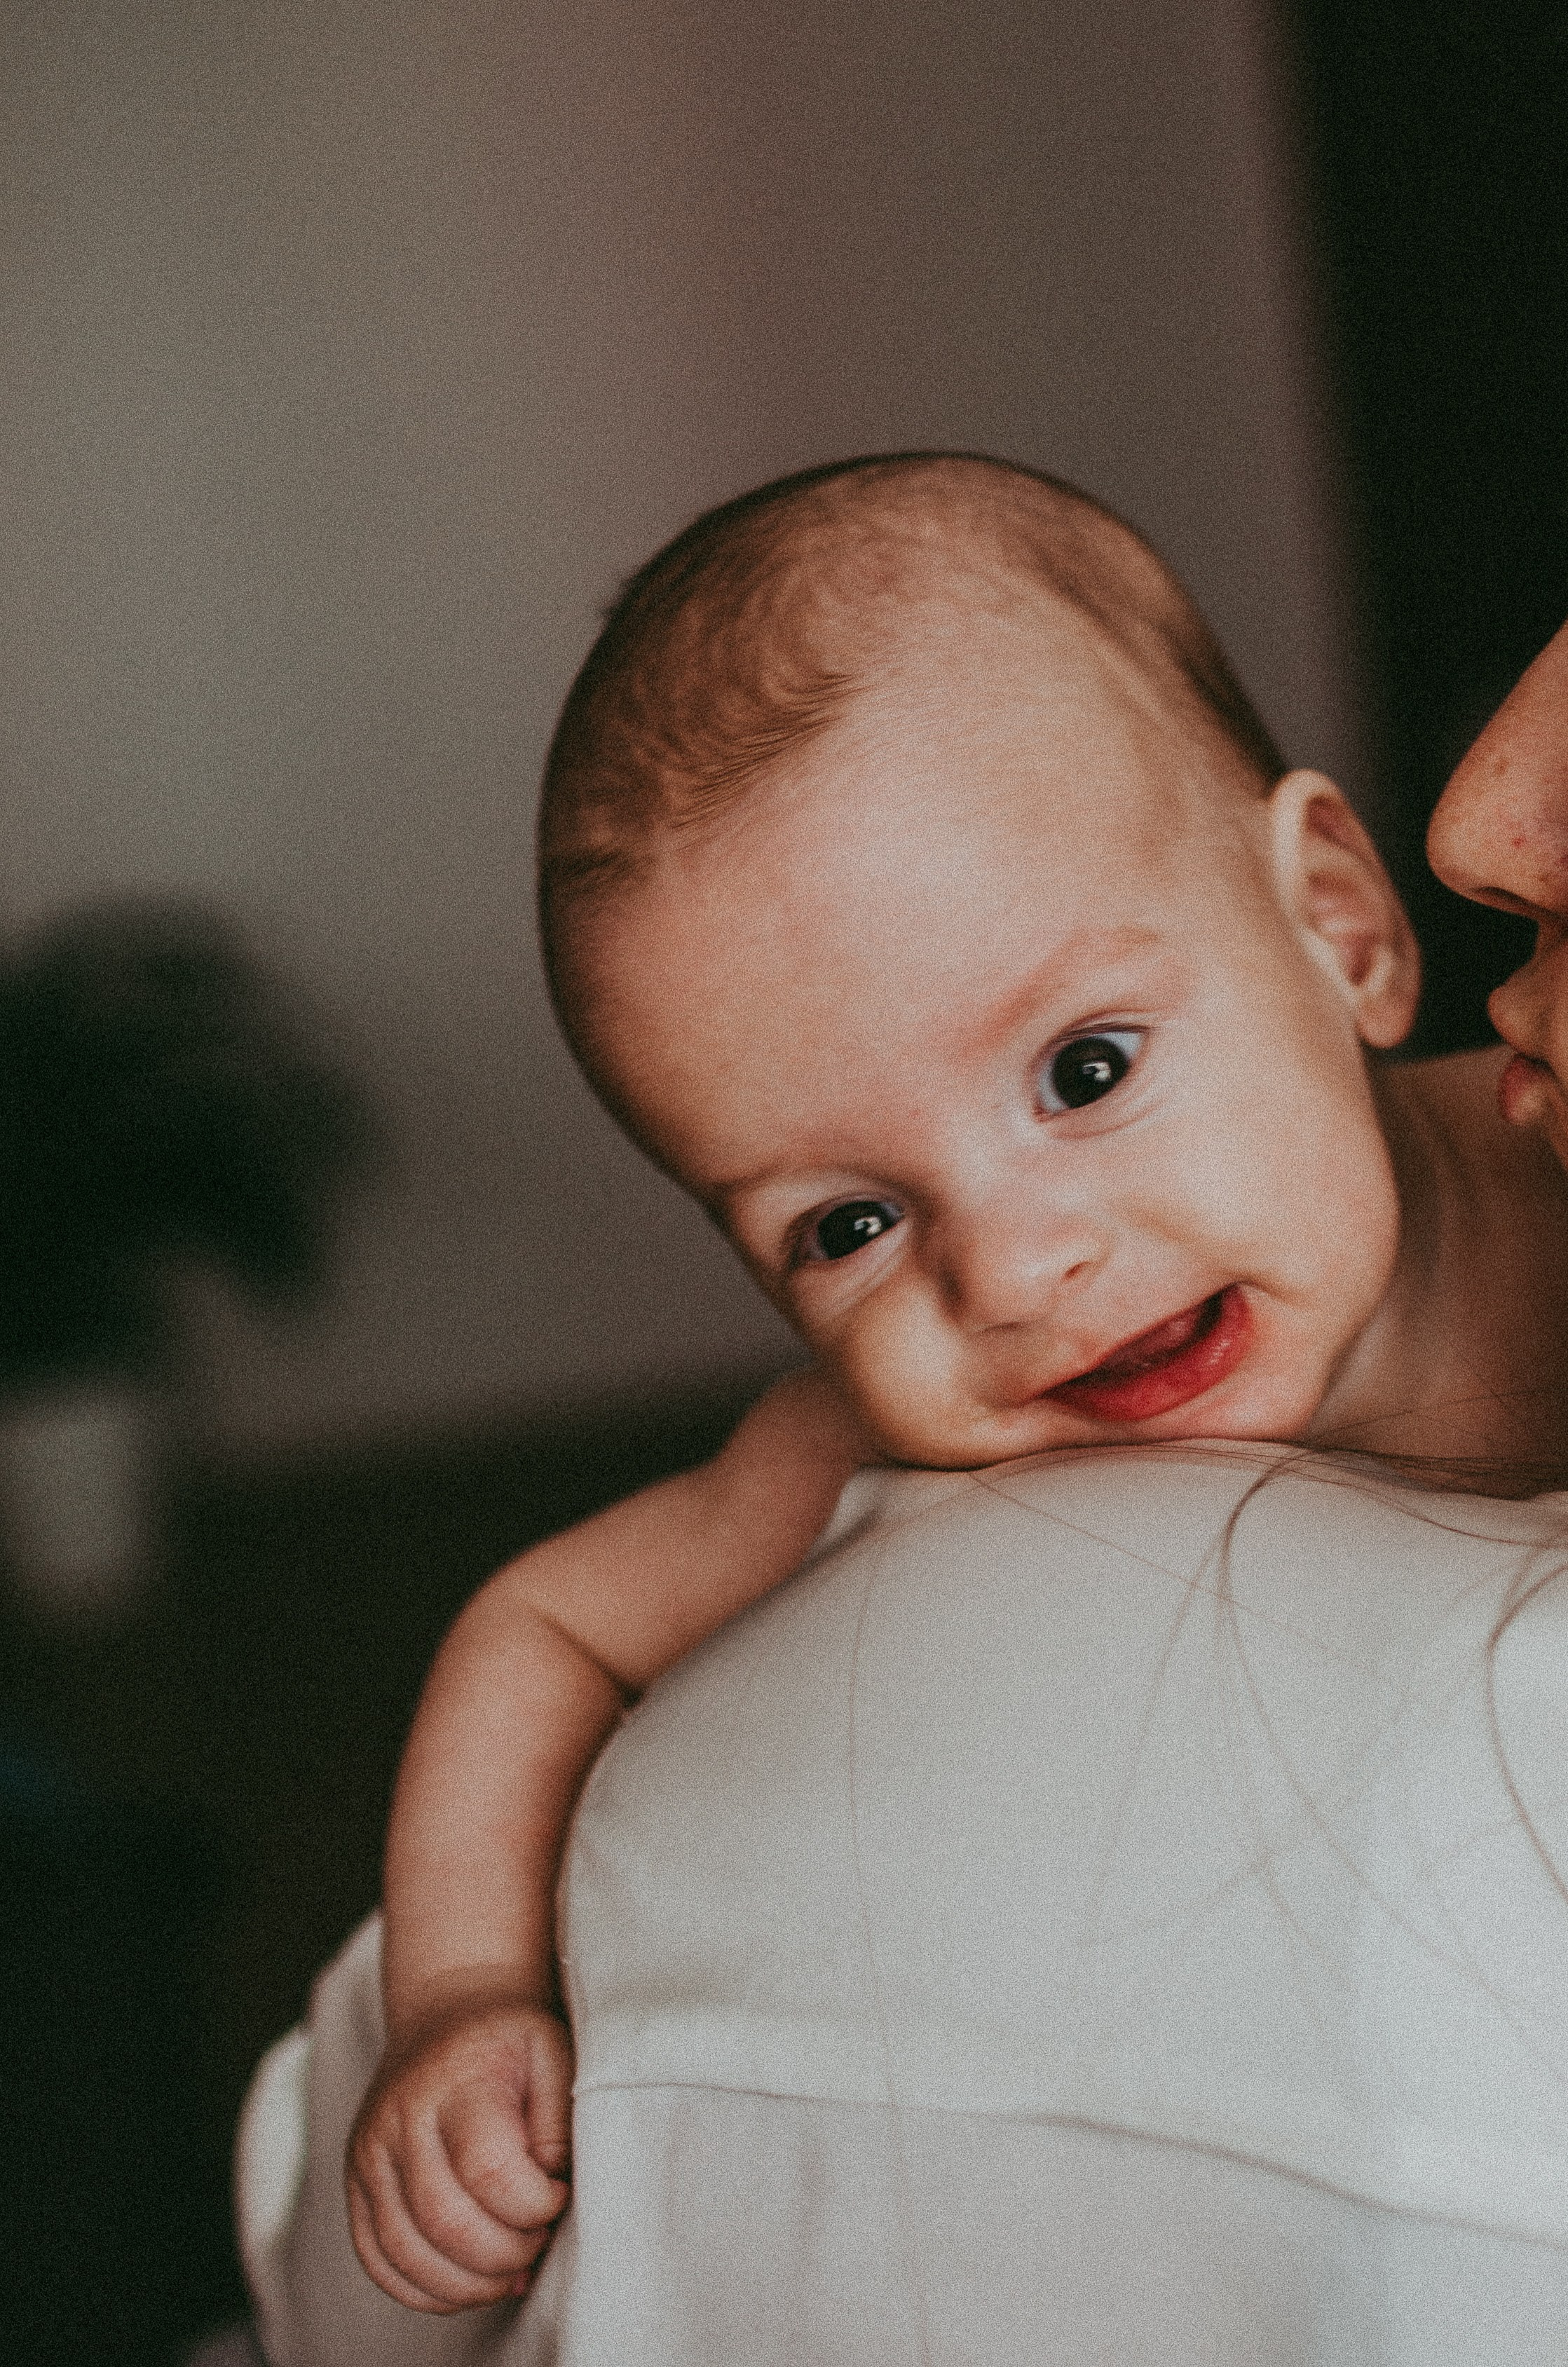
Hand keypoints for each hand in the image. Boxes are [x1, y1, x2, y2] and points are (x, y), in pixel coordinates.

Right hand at [347, 1999, 573, 2312]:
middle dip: (505, 2255)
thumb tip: (549, 2195)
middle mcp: (399, 2118)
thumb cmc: (510, 2040)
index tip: (560, 2196)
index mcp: (455, 2080)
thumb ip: (558, 2125)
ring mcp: (368, 2153)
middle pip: (445, 2222)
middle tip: (539, 2240)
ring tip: (510, 2269)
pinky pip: (377, 2260)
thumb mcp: (554, 2055)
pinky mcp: (356, 2183)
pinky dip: (423, 2290)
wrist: (449, 2011)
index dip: (535, 2205)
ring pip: (406, 2254)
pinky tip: (467, 2283)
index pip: (488, 2171)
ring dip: (468, 2285)